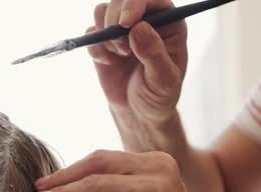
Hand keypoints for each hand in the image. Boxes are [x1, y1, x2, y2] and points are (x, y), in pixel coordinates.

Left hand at [33, 150, 218, 191]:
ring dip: (59, 191)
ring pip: (90, 184)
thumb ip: (112, 191)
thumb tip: (67, 187)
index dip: (76, 167)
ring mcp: (148, 190)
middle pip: (97, 164)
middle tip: (39, 184)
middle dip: (64, 175)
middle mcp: (157, 171)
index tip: (53, 178)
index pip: (107, 158)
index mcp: (160, 164)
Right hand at [88, 0, 187, 122]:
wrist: (138, 111)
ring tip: (120, 55)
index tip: (126, 23)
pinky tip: (109, 63)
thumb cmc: (158, 95)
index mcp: (169, 22)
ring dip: (105, 34)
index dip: (135, 4)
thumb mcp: (163, 80)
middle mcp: (145, 19)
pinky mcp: (103, 40)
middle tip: (122, 48)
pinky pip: (90, 33)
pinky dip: (96, 49)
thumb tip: (139, 28)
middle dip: (115, 20)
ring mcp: (122, 29)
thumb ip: (154, 54)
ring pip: (102, 11)